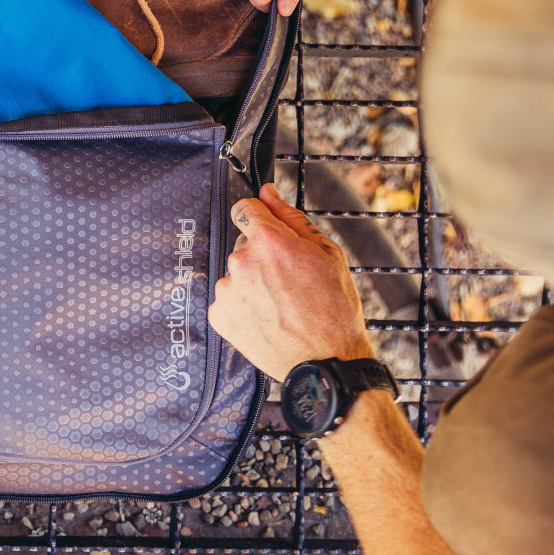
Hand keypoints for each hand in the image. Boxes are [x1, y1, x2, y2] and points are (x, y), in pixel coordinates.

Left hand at [207, 184, 373, 384]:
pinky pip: (229, 298)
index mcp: (268, 240)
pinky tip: (267, 317)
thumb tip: (267, 191)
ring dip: (252, 281)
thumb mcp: (327, 253)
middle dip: (262, 254)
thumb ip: (291, 217)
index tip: (269, 230)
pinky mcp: (219, 315)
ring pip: (236, 273)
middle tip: (290, 280)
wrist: (326, 362)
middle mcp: (240, 262)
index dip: (260, 217)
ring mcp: (227, 290)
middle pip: (243, 243)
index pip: (245, 208)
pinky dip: (243, 304)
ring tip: (280, 304)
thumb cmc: (334, 310)